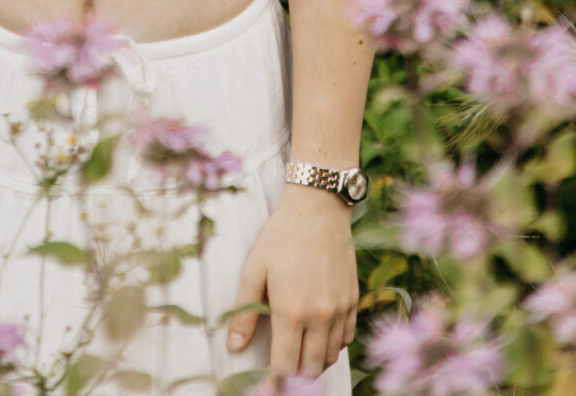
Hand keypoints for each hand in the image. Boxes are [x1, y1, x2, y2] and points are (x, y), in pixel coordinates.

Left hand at [225, 186, 358, 376]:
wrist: (318, 208)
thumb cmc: (281, 235)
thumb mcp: (254, 268)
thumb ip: (244, 311)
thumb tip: (233, 346)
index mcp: (291, 311)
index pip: (285, 367)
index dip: (275, 382)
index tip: (267, 385)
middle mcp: (319, 316)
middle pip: (310, 369)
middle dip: (294, 377)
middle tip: (281, 369)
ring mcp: (340, 310)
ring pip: (330, 357)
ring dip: (313, 362)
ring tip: (298, 353)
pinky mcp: (353, 300)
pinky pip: (345, 339)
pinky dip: (332, 345)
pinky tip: (318, 334)